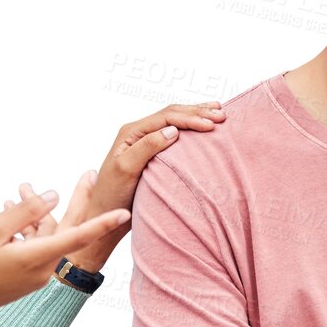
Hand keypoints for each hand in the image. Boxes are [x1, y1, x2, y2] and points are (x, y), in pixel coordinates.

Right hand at [0, 186, 129, 325]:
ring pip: (46, 234)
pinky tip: (11, 208)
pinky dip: (27, 227)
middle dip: (77, 200)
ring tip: (21, 187)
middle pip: (68, 229)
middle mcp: (44, 267)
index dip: (102, 222)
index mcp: (37, 256)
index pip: (78, 236)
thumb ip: (25, 211)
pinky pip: (35, 244)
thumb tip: (53, 195)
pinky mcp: (28, 274)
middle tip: (89, 174)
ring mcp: (37, 273)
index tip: (123, 212)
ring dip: (36, 212)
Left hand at [57, 102, 226, 270]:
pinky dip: (190, 127)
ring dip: (196, 115)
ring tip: (218, 112)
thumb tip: (173, 131)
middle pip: (172, 114)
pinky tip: (203, 126)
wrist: (104, 214)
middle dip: (198, 112)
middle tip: (222, 114)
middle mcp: (137, 133)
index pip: (166, 118)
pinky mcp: (152, 152)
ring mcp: (145, 141)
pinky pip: (174, 133)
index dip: (190, 118)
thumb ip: (147, 147)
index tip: (212, 125)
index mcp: (131, 132)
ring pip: (174, 121)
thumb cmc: (112, 195)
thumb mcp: (126, 170)